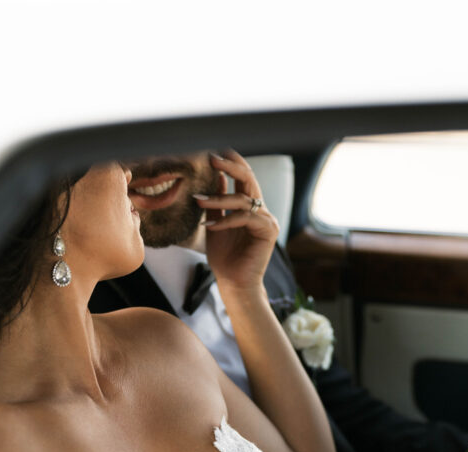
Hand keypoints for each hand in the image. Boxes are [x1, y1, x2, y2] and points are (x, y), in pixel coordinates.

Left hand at [197, 150, 278, 293]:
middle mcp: (260, 210)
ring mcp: (267, 220)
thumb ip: (216, 203)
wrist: (233, 283)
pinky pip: (245, 218)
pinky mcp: (269, 231)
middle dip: (230, 166)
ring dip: (218, 199)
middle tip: (212, 157)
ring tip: (199, 201)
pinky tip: (211, 228)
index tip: (212, 153)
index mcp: (249, 207)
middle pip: (249, 179)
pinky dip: (226, 221)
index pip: (243, 178)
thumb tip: (216, 176)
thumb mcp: (215, 224)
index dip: (230, 163)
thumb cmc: (225, 257)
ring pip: (242, 200)